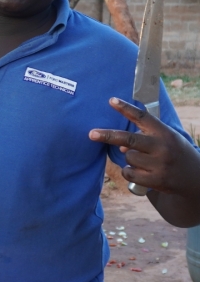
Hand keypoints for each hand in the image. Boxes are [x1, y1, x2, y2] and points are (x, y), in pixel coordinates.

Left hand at [89, 98, 199, 225]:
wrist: (195, 178)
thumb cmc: (174, 152)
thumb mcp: (166, 138)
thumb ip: (144, 137)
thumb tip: (120, 147)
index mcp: (164, 132)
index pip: (142, 117)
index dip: (126, 108)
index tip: (111, 101)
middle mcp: (162, 147)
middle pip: (128, 139)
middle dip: (108, 136)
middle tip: (91, 133)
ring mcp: (159, 165)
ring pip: (128, 157)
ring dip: (129, 158)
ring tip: (143, 161)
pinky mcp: (156, 180)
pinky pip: (129, 173)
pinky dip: (129, 172)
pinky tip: (141, 172)